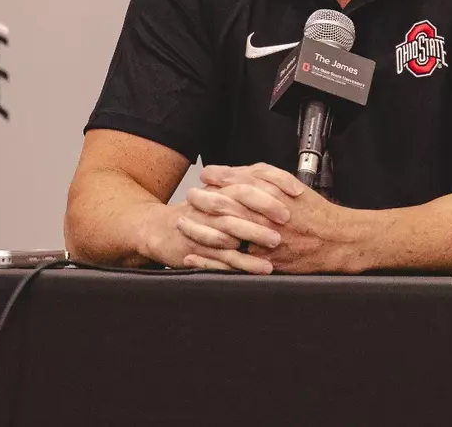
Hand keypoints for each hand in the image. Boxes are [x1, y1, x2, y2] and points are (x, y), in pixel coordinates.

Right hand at [135, 168, 291, 274]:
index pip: (246, 183)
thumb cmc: (193, 213)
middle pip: (238, 204)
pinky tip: (262, 267)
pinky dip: (244, 263)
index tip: (293, 193)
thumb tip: (278, 186)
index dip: (269, 188)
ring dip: (254, 238)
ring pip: (230, 232)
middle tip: (286, 219)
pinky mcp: (197, 252)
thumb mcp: (215, 196)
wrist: (158, 230)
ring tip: (277, 244)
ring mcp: (202, 230)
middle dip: (263, 211)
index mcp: (218, 191)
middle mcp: (210, 208)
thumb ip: (241, 190)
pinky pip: (224, 259)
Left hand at [195, 163, 374, 274]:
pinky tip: (194, 255)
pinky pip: (231, 261)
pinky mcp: (264, 262)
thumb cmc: (316, 213)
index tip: (205, 176)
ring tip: (184, 222)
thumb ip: (266, 178)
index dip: (218, 178)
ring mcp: (263, 241)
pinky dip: (210, 258)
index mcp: (273, 196)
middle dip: (204, 200)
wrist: (337, 240)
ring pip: (224, 233)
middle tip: (191, 197)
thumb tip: (239, 172)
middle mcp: (266, 217)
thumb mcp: (292, 186)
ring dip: (201, 228)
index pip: (237, 183)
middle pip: (226, 206)